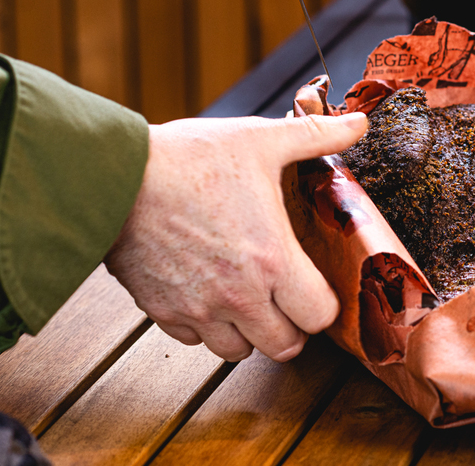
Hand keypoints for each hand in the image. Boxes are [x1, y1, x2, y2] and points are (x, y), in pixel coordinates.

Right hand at [105, 113, 367, 361]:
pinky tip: (207, 291)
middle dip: (292, 325)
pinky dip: (206, 325)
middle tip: (287, 296)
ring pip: (239, 351)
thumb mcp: (260, 140)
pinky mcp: (162, 312)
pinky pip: (195, 341)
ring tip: (248, 295)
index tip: (316, 284)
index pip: (320, 316)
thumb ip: (316, 136)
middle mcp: (239, 296)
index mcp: (272, 261)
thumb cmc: (190, 158)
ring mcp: (198, 309)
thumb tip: (359, 123)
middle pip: (285, 346)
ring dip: (249, 331)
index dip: (324, 303)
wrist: (115, 178)